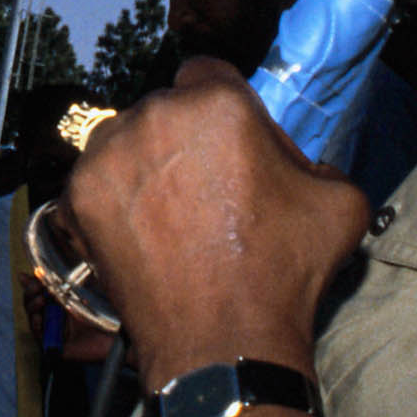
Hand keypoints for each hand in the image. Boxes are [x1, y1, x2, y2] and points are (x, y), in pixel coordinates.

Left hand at [60, 60, 365, 382]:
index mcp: (218, 103)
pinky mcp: (77, 198)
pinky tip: (140, 232)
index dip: (224, 105)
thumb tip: (295, 162)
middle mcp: (154, 116)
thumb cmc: (282, 273)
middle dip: (183, 136)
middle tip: (204, 187)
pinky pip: (96, 180)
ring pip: (125, 140)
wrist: (223, 343)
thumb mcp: (339, 202)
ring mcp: (108, 157)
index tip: (229, 140)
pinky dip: (113, 200)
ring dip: (144, 163)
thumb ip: (316, 160)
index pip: (209, 73)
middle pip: (165, 108)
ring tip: (169, 213)